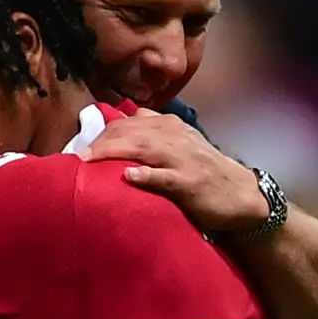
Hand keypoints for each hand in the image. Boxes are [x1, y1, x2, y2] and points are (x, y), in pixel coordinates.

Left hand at [92, 110, 264, 240]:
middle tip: (76, 157)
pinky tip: (128, 177)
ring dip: (113, 152)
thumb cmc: (204, 172)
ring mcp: (182, 159)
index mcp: (169, 126)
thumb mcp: (179, 144)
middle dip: (101, 142)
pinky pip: (164, 176)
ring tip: (89, 161)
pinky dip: (146, 175)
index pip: (127, 123)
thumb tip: (120, 124)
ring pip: (142, 148)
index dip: (102, 133)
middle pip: (130, 132)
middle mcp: (174, 137)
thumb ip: (151, 134)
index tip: (80, 148)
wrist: (241, 195)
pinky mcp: (190, 182)